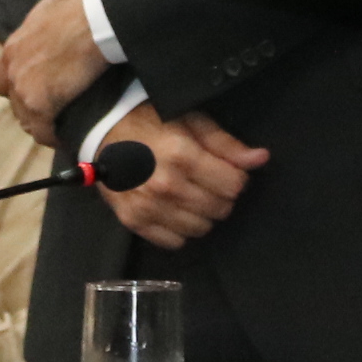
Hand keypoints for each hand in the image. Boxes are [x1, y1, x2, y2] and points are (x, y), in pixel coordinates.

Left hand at [0, 0, 111, 145]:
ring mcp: (24, 90)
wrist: (95, 22)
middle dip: (30, 106)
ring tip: (63, 122)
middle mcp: (13, 71)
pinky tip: (67, 133)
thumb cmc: (79, 5)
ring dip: (43, 122)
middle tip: (55, 106)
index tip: (40, 87)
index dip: (22, 84)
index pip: (3, 79)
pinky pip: (43, 131)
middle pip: (15, 102)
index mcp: (13, 48)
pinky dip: (54, 135)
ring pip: (28, 119)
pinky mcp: (41, 105)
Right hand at [99, 104, 265, 247]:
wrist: (101, 130)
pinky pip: (174, 241)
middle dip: (221, 196)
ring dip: (202, 213)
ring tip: (190, 194)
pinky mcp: (133, 221)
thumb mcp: (190, 120)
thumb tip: (260, 159)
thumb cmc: (150, 119)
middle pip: (220, 209)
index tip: (226, 170)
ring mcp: (149, 207)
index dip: (236, 177)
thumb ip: (225, 143)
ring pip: (201, 228)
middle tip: (208, 181)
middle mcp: (167, 186)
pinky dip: (179, 229)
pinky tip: (173, 208)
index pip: (234, 186)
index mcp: (184, 156)